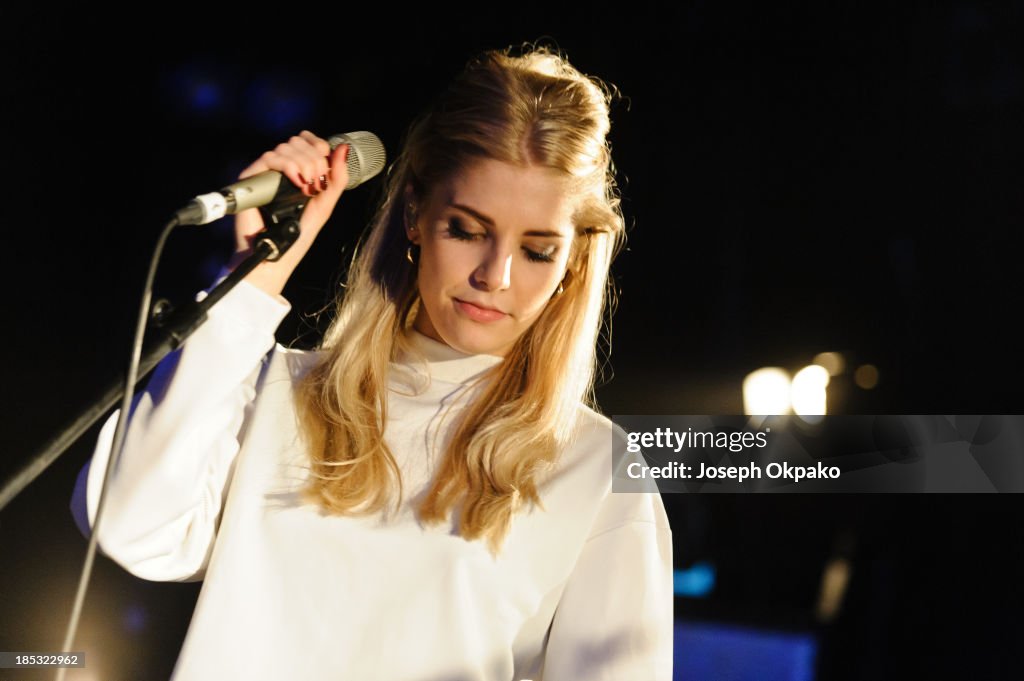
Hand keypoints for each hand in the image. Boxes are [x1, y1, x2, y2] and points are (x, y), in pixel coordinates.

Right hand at [228, 131, 350, 296]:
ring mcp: (265, 174)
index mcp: (297, 171)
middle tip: (317, 182)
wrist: (275, 255)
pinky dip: (288, 166)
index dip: (318, 143)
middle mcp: (279, 169)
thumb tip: (344, 148)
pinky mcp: (251, 179)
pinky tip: (297, 182)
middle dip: (314, 158)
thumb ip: (337, 178)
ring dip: (303, 163)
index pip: (305, 140)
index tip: (327, 159)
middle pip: (297, 141)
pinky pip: (269, 158)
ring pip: (285, 147)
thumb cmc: (297, 235)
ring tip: (307, 188)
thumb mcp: (325, 204)